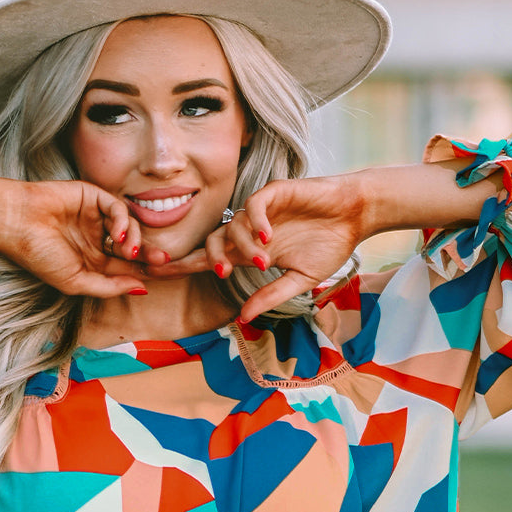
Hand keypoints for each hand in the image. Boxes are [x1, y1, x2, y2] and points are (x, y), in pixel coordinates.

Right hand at [0, 152, 167, 297]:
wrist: (15, 224)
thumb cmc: (39, 256)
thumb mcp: (77, 282)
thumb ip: (110, 286)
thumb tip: (142, 289)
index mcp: (94, 263)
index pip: (129, 268)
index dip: (148, 272)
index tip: (167, 276)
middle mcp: (97, 241)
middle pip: (135, 247)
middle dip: (151, 255)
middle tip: (163, 261)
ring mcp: (95, 218)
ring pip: (130, 227)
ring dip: (135, 239)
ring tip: (126, 249)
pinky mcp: (92, 196)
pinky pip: (117, 207)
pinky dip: (123, 220)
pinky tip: (118, 234)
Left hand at [146, 175, 368, 320]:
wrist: (355, 215)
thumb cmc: (330, 245)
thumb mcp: (299, 279)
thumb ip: (271, 296)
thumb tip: (243, 318)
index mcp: (251, 252)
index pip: (210, 258)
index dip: (183, 265)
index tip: (156, 274)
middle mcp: (250, 231)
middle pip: (212, 241)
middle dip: (208, 256)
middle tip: (223, 272)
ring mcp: (262, 212)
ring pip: (233, 225)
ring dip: (244, 245)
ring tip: (264, 259)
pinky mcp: (276, 193)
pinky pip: (254, 205)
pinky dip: (256, 221)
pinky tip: (267, 236)